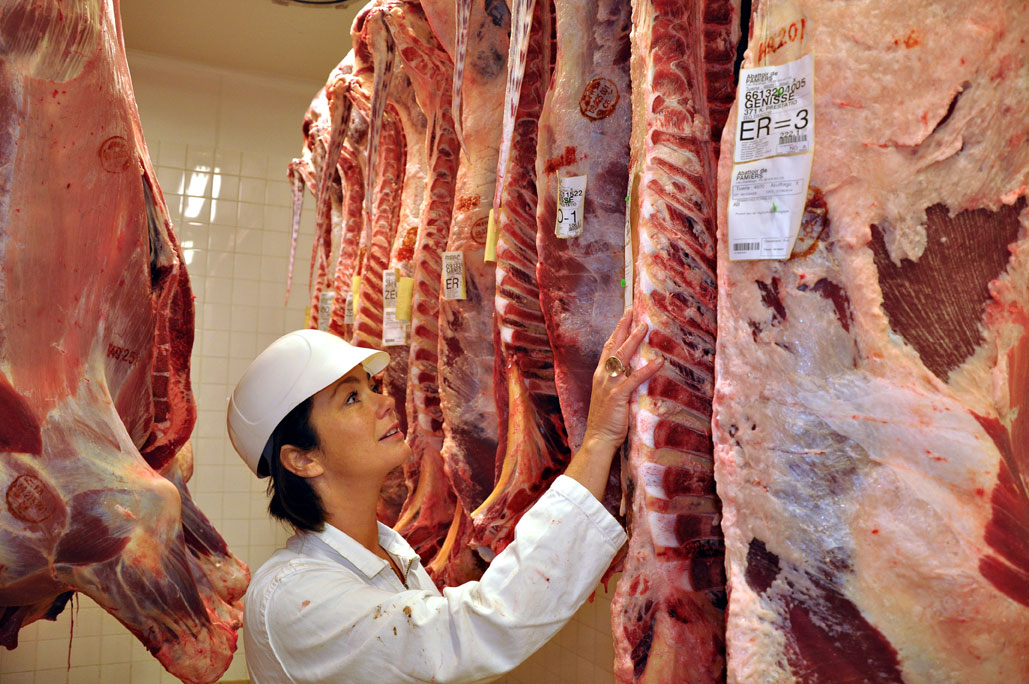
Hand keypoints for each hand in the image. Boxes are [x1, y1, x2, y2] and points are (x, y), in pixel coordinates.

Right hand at [563, 310, 662, 500]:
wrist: (598, 439)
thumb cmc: (606, 421)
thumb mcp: (611, 397)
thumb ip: (620, 383)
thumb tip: (634, 372)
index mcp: (600, 376)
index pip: (608, 349)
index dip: (617, 332)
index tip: (625, 317)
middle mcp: (603, 376)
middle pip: (613, 346)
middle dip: (623, 328)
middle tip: (632, 312)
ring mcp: (609, 385)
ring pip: (622, 357)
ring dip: (634, 341)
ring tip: (645, 327)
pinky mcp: (618, 395)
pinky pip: (634, 378)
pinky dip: (647, 369)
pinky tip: (659, 362)